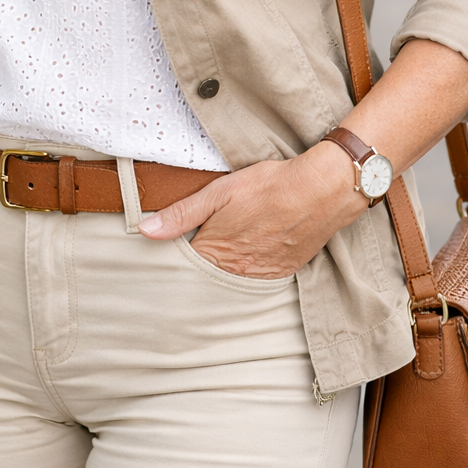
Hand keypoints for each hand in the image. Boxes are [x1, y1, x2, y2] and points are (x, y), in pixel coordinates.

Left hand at [138, 142, 365, 277]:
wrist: (321, 192)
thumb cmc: (270, 187)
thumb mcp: (220, 192)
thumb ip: (182, 214)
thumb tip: (145, 230)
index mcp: (216, 252)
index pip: (183, 267)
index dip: (174, 258)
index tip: (167, 252)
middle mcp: (237, 272)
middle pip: (207, 278)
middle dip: (198, 268)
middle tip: (195, 251)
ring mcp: (262, 276)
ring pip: (231, 281)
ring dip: (224, 271)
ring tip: (224, 250)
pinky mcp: (283, 272)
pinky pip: (257, 279)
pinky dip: (249, 270)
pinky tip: (250, 253)